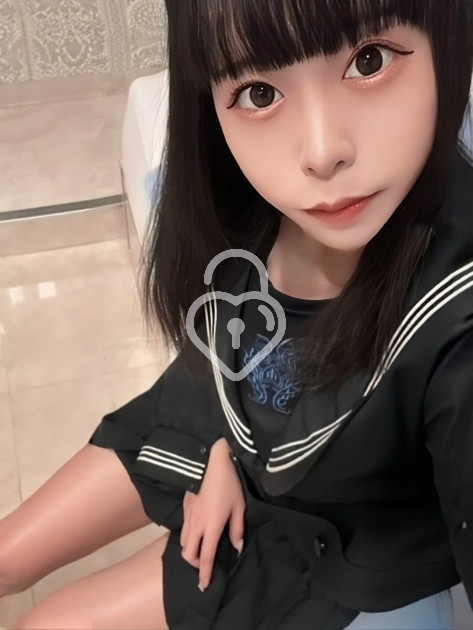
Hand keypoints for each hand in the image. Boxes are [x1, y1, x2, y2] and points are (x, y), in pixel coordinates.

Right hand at [180, 438, 244, 591]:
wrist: (212, 461)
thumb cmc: (229, 484)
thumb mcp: (239, 507)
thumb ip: (237, 529)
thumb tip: (236, 547)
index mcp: (211, 527)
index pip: (205, 557)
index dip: (204, 573)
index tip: (203, 585)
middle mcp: (196, 524)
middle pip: (188, 553)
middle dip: (194, 563)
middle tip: (204, 564)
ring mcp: (188, 515)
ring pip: (183, 541)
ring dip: (190, 549)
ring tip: (201, 548)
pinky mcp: (185, 506)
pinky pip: (183, 528)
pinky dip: (188, 536)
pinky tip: (198, 530)